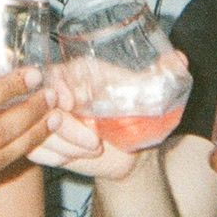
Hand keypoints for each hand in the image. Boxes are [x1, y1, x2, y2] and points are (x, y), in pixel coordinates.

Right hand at [27, 52, 167, 179]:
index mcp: (77, 70)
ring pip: (37, 130)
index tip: (70, 103)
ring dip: (66, 145)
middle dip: (64, 127)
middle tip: (93, 141)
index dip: (56, 87)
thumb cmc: (139, 115)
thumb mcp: (150, 95)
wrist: (131, 150)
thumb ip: (164, 74)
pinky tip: (78, 156)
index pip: (51, 73)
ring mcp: (44, 116)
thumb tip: (180, 59)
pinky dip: (57, 156)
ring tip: (95, 148)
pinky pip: (35, 149)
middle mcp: (56, 91)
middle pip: (40, 105)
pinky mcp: (39, 139)